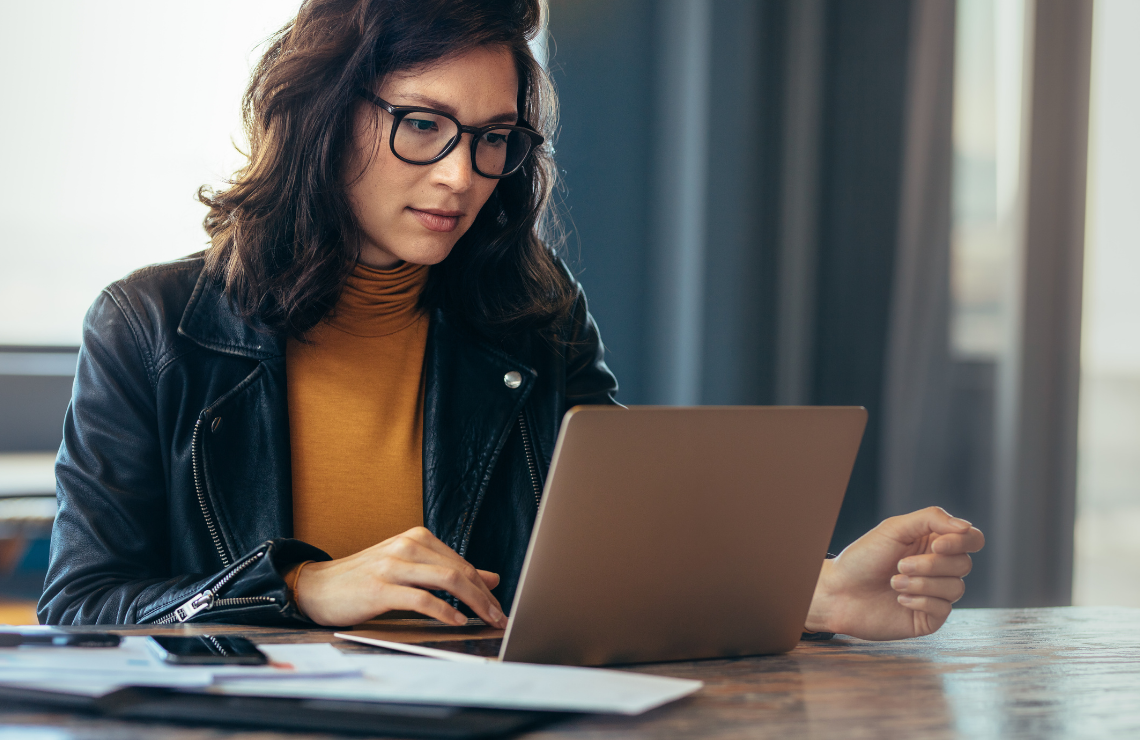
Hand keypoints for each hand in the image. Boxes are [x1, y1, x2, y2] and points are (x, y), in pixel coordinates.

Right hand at [294, 526, 507, 628]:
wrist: (317, 586)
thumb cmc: (365, 579)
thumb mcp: (410, 569)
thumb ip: (447, 571)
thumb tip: (491, 578)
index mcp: (417, 538)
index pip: (462, 563)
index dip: (485, 587)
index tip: (499, 607)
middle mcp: (408, 545)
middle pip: (460, 571)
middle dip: (485, 597)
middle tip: (500, 617)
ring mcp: (393, 565)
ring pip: (447, 580)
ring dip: (473, 603)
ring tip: (486, 620)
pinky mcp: (380, 588)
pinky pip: (421, 599)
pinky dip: (444, 611)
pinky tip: (456, 621)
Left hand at [804, 507, 984, 639]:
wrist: (838, 592)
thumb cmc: (863, 557)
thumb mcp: (895, 528)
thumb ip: (931, 519)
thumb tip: (966, 528)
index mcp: (934, 543)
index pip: (972, 539)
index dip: (962, 542)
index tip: (936, 545)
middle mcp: (939, 568)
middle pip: (964, 564)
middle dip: (931, 565)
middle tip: (900, 565)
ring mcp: (936, 594)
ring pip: (956, 587)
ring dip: (922, 583)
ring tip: (894, 582)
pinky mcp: (929, 618)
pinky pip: (944, 609)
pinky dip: (920, 601)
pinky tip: (899, 599)